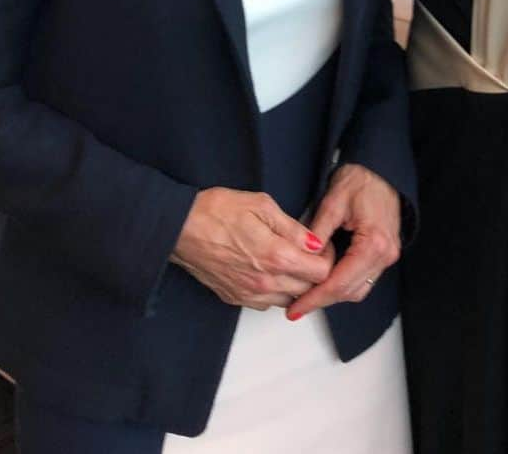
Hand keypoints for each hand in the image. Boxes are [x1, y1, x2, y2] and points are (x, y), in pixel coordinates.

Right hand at [171, 188, 331, 309]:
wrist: (180, 227)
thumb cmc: (217, 211)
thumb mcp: (261, 205)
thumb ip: (292, 227)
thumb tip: (315, 243)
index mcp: (276, 256)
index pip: (320, 272)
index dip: (326, 258)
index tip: (321, 247)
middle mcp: (265, 282)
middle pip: (308, 290)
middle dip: (313, 273)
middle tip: (307, 253)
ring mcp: (250, 294)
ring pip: (288, 300)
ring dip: (295, 284)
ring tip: (288, 261)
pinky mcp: (236, 298)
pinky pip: (267, 303)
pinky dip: (275, 291)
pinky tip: (269, 271)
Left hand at [285, 163, 400, 320]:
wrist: (381, 169)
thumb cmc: (360, 179)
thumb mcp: (333, 201)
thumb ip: (317, 232)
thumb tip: (302, 258)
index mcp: (373, 243)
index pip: (339, 282)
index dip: (315, 298)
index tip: (296, 308)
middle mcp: (384, 255)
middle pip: (350, 291)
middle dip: (322, 300)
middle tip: (296, 306)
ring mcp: (387, 256)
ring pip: (358, 289)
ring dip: (333, 294)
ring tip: (306, 296)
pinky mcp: (384, 254)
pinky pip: (363, 278)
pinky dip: (343, 283)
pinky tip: (324, 281)